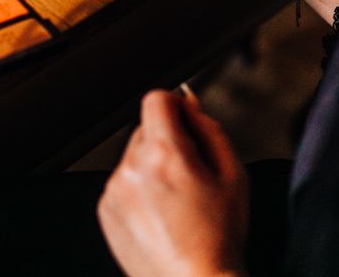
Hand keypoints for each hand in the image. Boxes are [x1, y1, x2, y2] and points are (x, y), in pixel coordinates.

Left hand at [98, 91, 247, 276]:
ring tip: (176, 201)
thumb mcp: (233, 176)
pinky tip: (160, 214)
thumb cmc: (218, 239)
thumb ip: (210, 130)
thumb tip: (191, 106)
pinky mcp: (105, 208)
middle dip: (168, 141)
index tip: (184, 118)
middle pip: (146, 129)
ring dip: (152, 166)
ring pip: (133, 156)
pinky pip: (122, 182)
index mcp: (165, 154)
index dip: (175, 105)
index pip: (156, 99)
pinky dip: (138, 190)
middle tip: (191, 174)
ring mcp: (115, 189)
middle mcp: (133, 167)